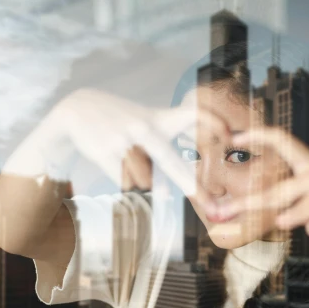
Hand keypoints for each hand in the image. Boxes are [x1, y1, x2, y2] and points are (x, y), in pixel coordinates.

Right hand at [59, 88, 230, 207]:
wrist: (78, 108)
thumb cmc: (124, 120)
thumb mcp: (149, 121)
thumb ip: (165, 150)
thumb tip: (171, 190)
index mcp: (159, 118)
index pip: (192, 114)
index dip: (213, 123)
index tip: (230, 135)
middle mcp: (143, 127)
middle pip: (168, 159)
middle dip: (186, 181)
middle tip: (202, 199)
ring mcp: (123, 140)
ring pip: (143, 178)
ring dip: (145, 183)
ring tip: (132, 162)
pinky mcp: (103, 152)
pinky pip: (123, 181)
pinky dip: (126, 183)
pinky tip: (118, 167)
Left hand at [211, 126, 308, 239]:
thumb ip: (301, 198)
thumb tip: (277, 217)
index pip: (282, 140)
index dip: (258, 136)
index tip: (235, 138)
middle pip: (273, 192)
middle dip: (244, 204)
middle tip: (219, 211)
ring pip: (293, 217)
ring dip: (295, 219)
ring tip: (307, 215)